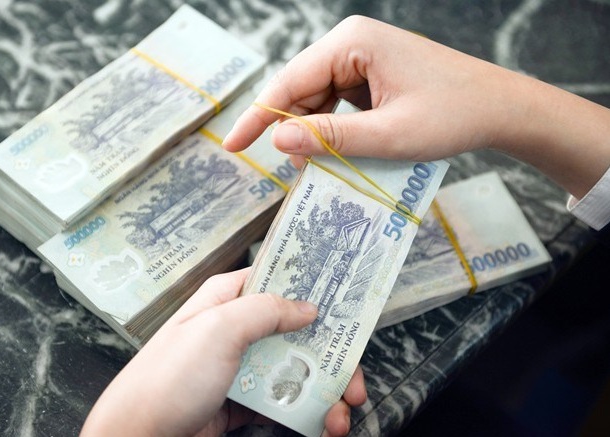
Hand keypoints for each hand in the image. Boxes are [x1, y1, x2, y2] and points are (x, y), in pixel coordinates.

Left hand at [81, 268, 366, 436]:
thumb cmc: (166, 379)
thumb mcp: (217, 330)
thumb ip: (265, 310)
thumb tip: (306, 306)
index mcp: (226, 299)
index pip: (278, 282)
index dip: (312, 290)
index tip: (346, 303)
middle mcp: (235, 330)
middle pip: (296, 332)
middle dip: (330, 355)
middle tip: (353, 380)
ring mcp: (239, 367)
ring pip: (293, 369)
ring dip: (323, 389)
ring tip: (339, 413)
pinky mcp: (241, 401)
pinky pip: (280, 401)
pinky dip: (304, 412)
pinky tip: (320, 422)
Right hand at [223, 15, 609, 198]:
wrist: (499, 108)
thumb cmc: (452, 115)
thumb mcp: (388, 135)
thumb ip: (330, 138)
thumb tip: (278, 143)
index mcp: (352, 42)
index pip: (289, 82)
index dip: (258, 118)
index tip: (232, 147)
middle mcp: (351, 42)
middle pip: (301, 91)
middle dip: (293, 132)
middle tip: (294, 174)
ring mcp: (362, 57)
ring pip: (317, 100)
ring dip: (315, 135)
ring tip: (323, 168)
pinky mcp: (371, 74)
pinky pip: (338, 103)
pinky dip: (334, 130)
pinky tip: (341, 153)